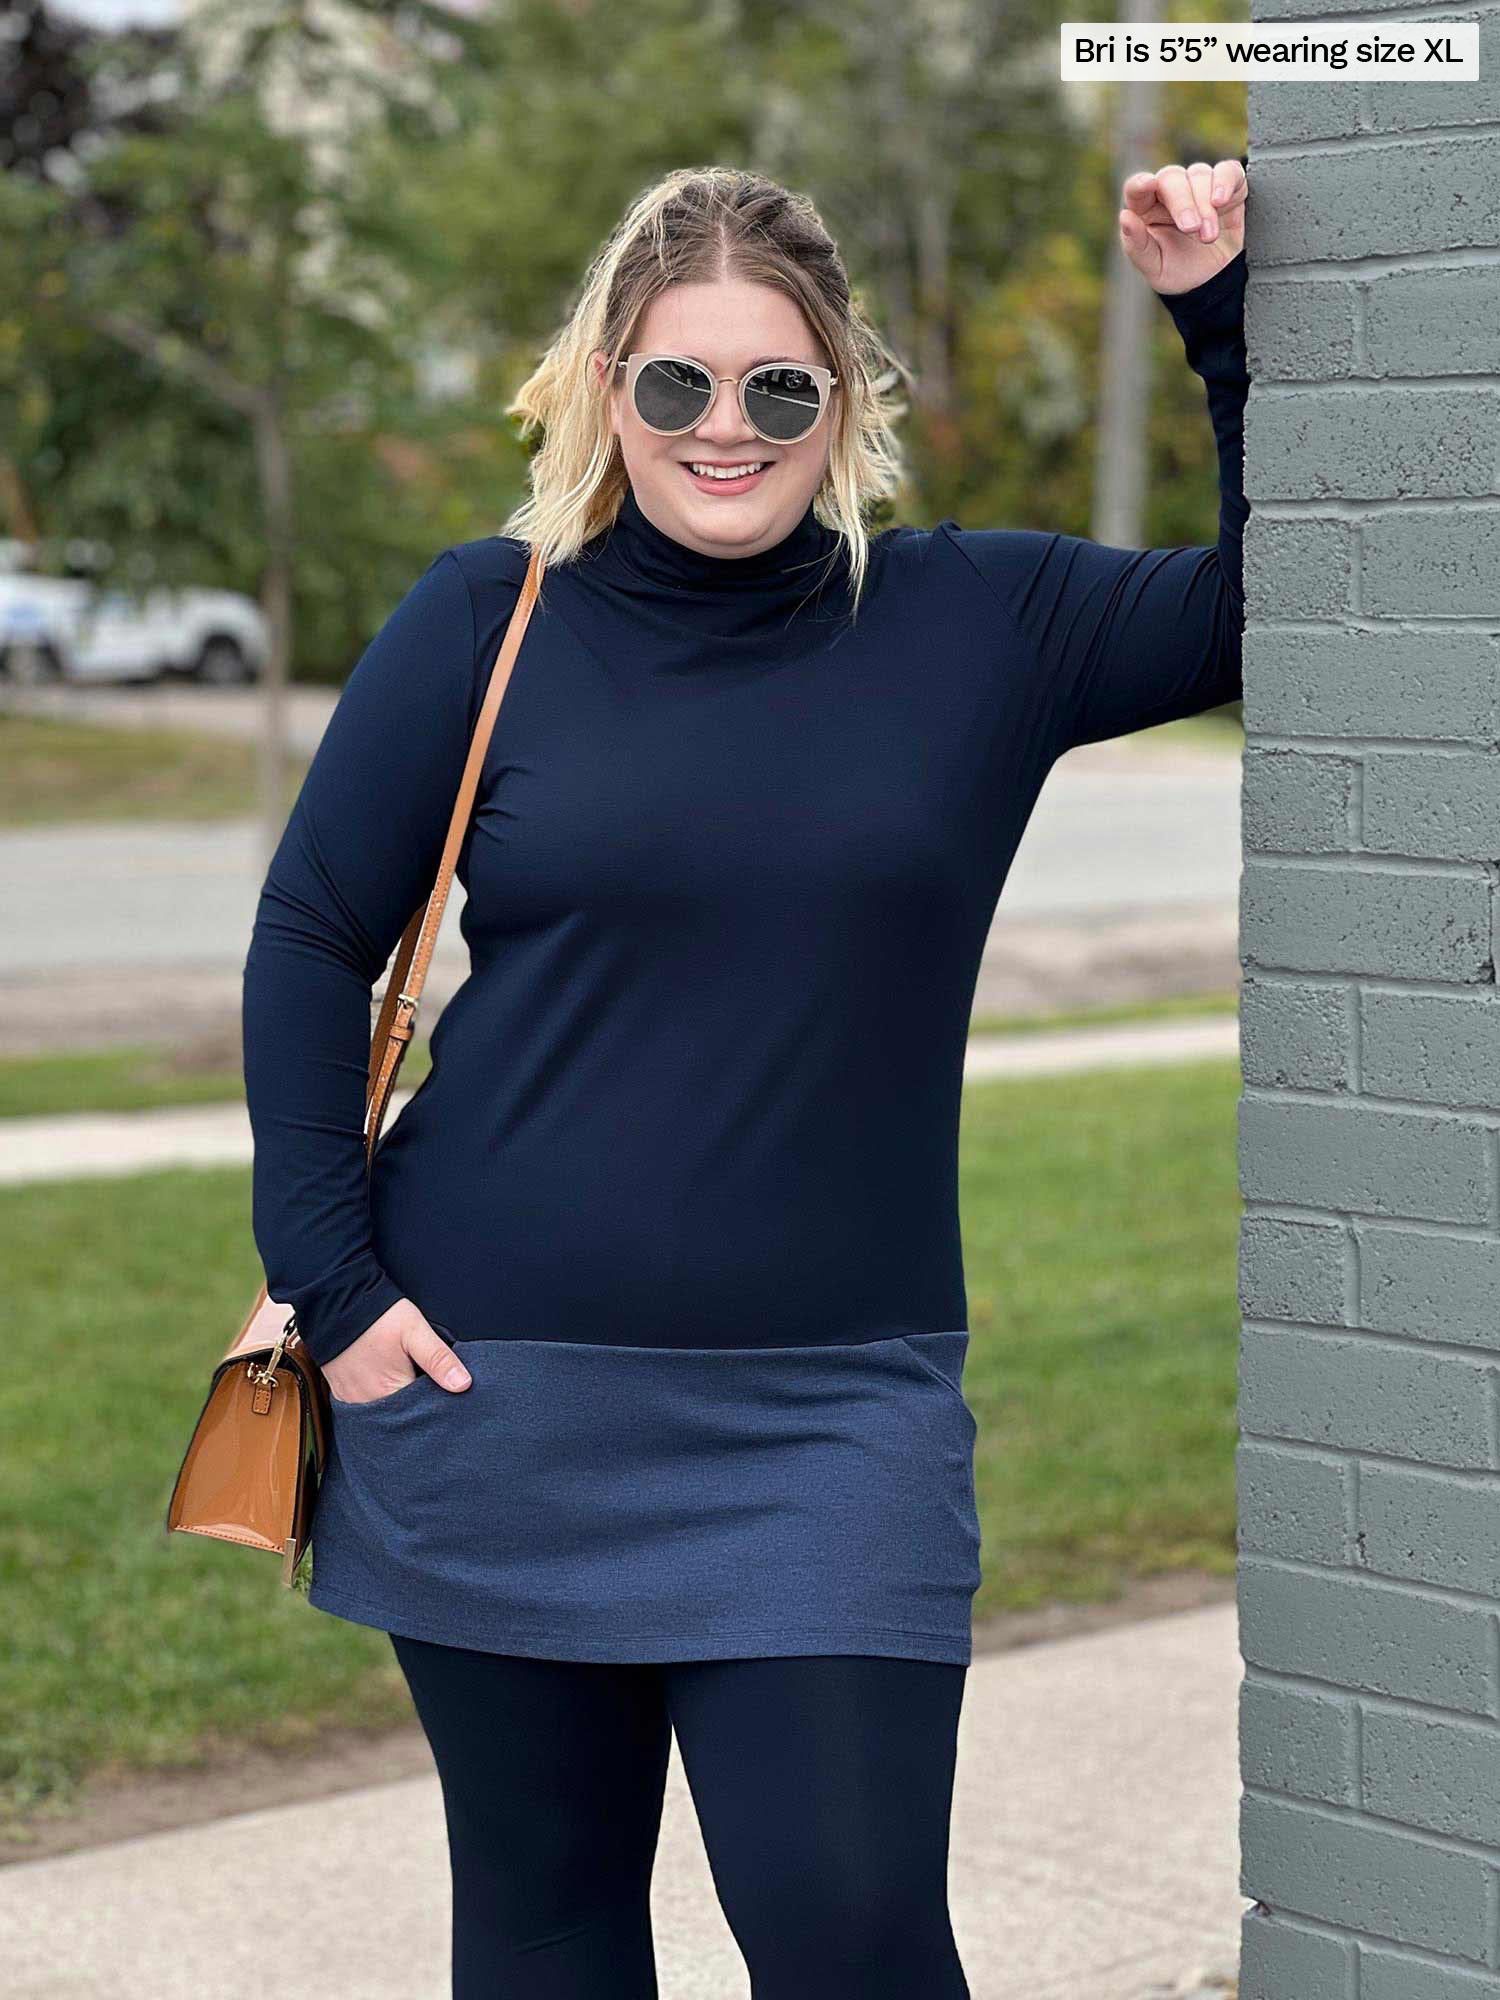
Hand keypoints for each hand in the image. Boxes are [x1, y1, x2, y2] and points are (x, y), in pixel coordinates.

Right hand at [321, 1297, 470, 1404]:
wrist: (336, 1302)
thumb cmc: (378, 1316)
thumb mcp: (415, 1331)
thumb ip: (438, 1359)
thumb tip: (463, 1385)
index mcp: (391, 1390)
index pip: (420, 1414)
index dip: (435, 1406)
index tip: (445, 1397)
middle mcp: (369, 1402)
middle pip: (400, 1418)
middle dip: (416, 1409)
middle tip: (426, 1389)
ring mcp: (352, 1400)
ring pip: (382, 1415)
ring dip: (396, 1408)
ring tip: (408, 1389)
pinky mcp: (340, 1394)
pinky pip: (363, 1409)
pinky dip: (377, 1404)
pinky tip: (386, 1390)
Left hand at [1119, 159, 1246, 295]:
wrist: (1213, 280)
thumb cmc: (1178, 271)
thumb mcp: (1154, 267)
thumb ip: (1137, 245)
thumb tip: (1124, 216)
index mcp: (1145, 209)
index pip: (1136, 188)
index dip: (1140, 183)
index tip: (1148, 184)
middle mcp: (1169, 191)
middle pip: (1171, 178)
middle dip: (1183, 202)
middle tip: (1191, 228)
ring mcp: (1198, 185)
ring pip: (1199, 174)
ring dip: (1205, 205)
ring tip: (1208, 237)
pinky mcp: (1227, 185)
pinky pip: (1227, 171)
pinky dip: (1226, 182)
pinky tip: (1221, 201)